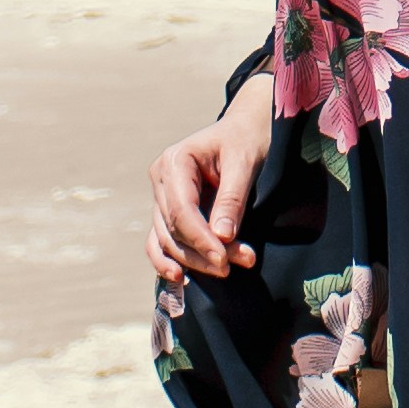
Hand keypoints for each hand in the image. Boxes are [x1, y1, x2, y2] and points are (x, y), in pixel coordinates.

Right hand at [151, 75, 275, 279]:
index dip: (201, 238)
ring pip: (168, 239)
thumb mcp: (244, 163)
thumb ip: (231, 199)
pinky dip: (169, 259)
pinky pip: (162, 240)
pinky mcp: (170, 210)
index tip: (224, 258)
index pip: (182, 210)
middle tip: (233, 266)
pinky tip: (181, 278)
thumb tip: (222, 237)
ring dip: (194, 260)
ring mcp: (162, 196)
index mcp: (174, 162)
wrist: (247, 129)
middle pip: (174, 228)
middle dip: (202, 252)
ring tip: (225, 271)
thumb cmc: (247, 139)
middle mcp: (161, 179)